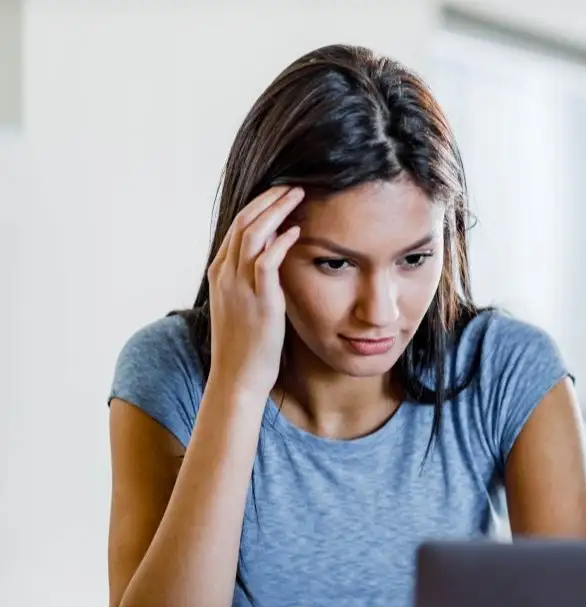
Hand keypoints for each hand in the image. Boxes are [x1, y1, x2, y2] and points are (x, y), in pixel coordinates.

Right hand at [207, 185, 304, 398]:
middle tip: (293, 184)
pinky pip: (266, 261)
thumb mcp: (245, 305)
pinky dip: (281, 241)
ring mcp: (238, 285)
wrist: (238, 377)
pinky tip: (297, 230)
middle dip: (269, 199)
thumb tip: (275, 263)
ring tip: (298, 195)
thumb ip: (255, 281)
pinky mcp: (257, 299)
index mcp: (220, 272)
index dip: (259, 205)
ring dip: (276, 210)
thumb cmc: (247, 345)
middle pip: (243, 221)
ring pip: (253, 233)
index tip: (281, 192)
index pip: (237, 226)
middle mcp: (225, 274)